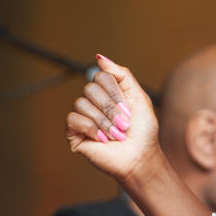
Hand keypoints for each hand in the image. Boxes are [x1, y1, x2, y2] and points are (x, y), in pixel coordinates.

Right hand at [65, 55, 160, 184]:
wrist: (140, 157)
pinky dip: (91, 128)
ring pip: (81, 103)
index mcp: (107, 92)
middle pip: (90, 88)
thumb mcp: (138, 97)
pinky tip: (103, 139)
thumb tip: (99, 58)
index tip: (129, 110)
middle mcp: (93, 102)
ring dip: (104, 121)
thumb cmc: (142, 130)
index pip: (101, 76)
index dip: (115, 92)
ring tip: (116, 134)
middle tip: (124, 124)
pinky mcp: (74, 133)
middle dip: (111, 108)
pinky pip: (73, 119)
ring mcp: (82, 117)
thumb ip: (122, 75)